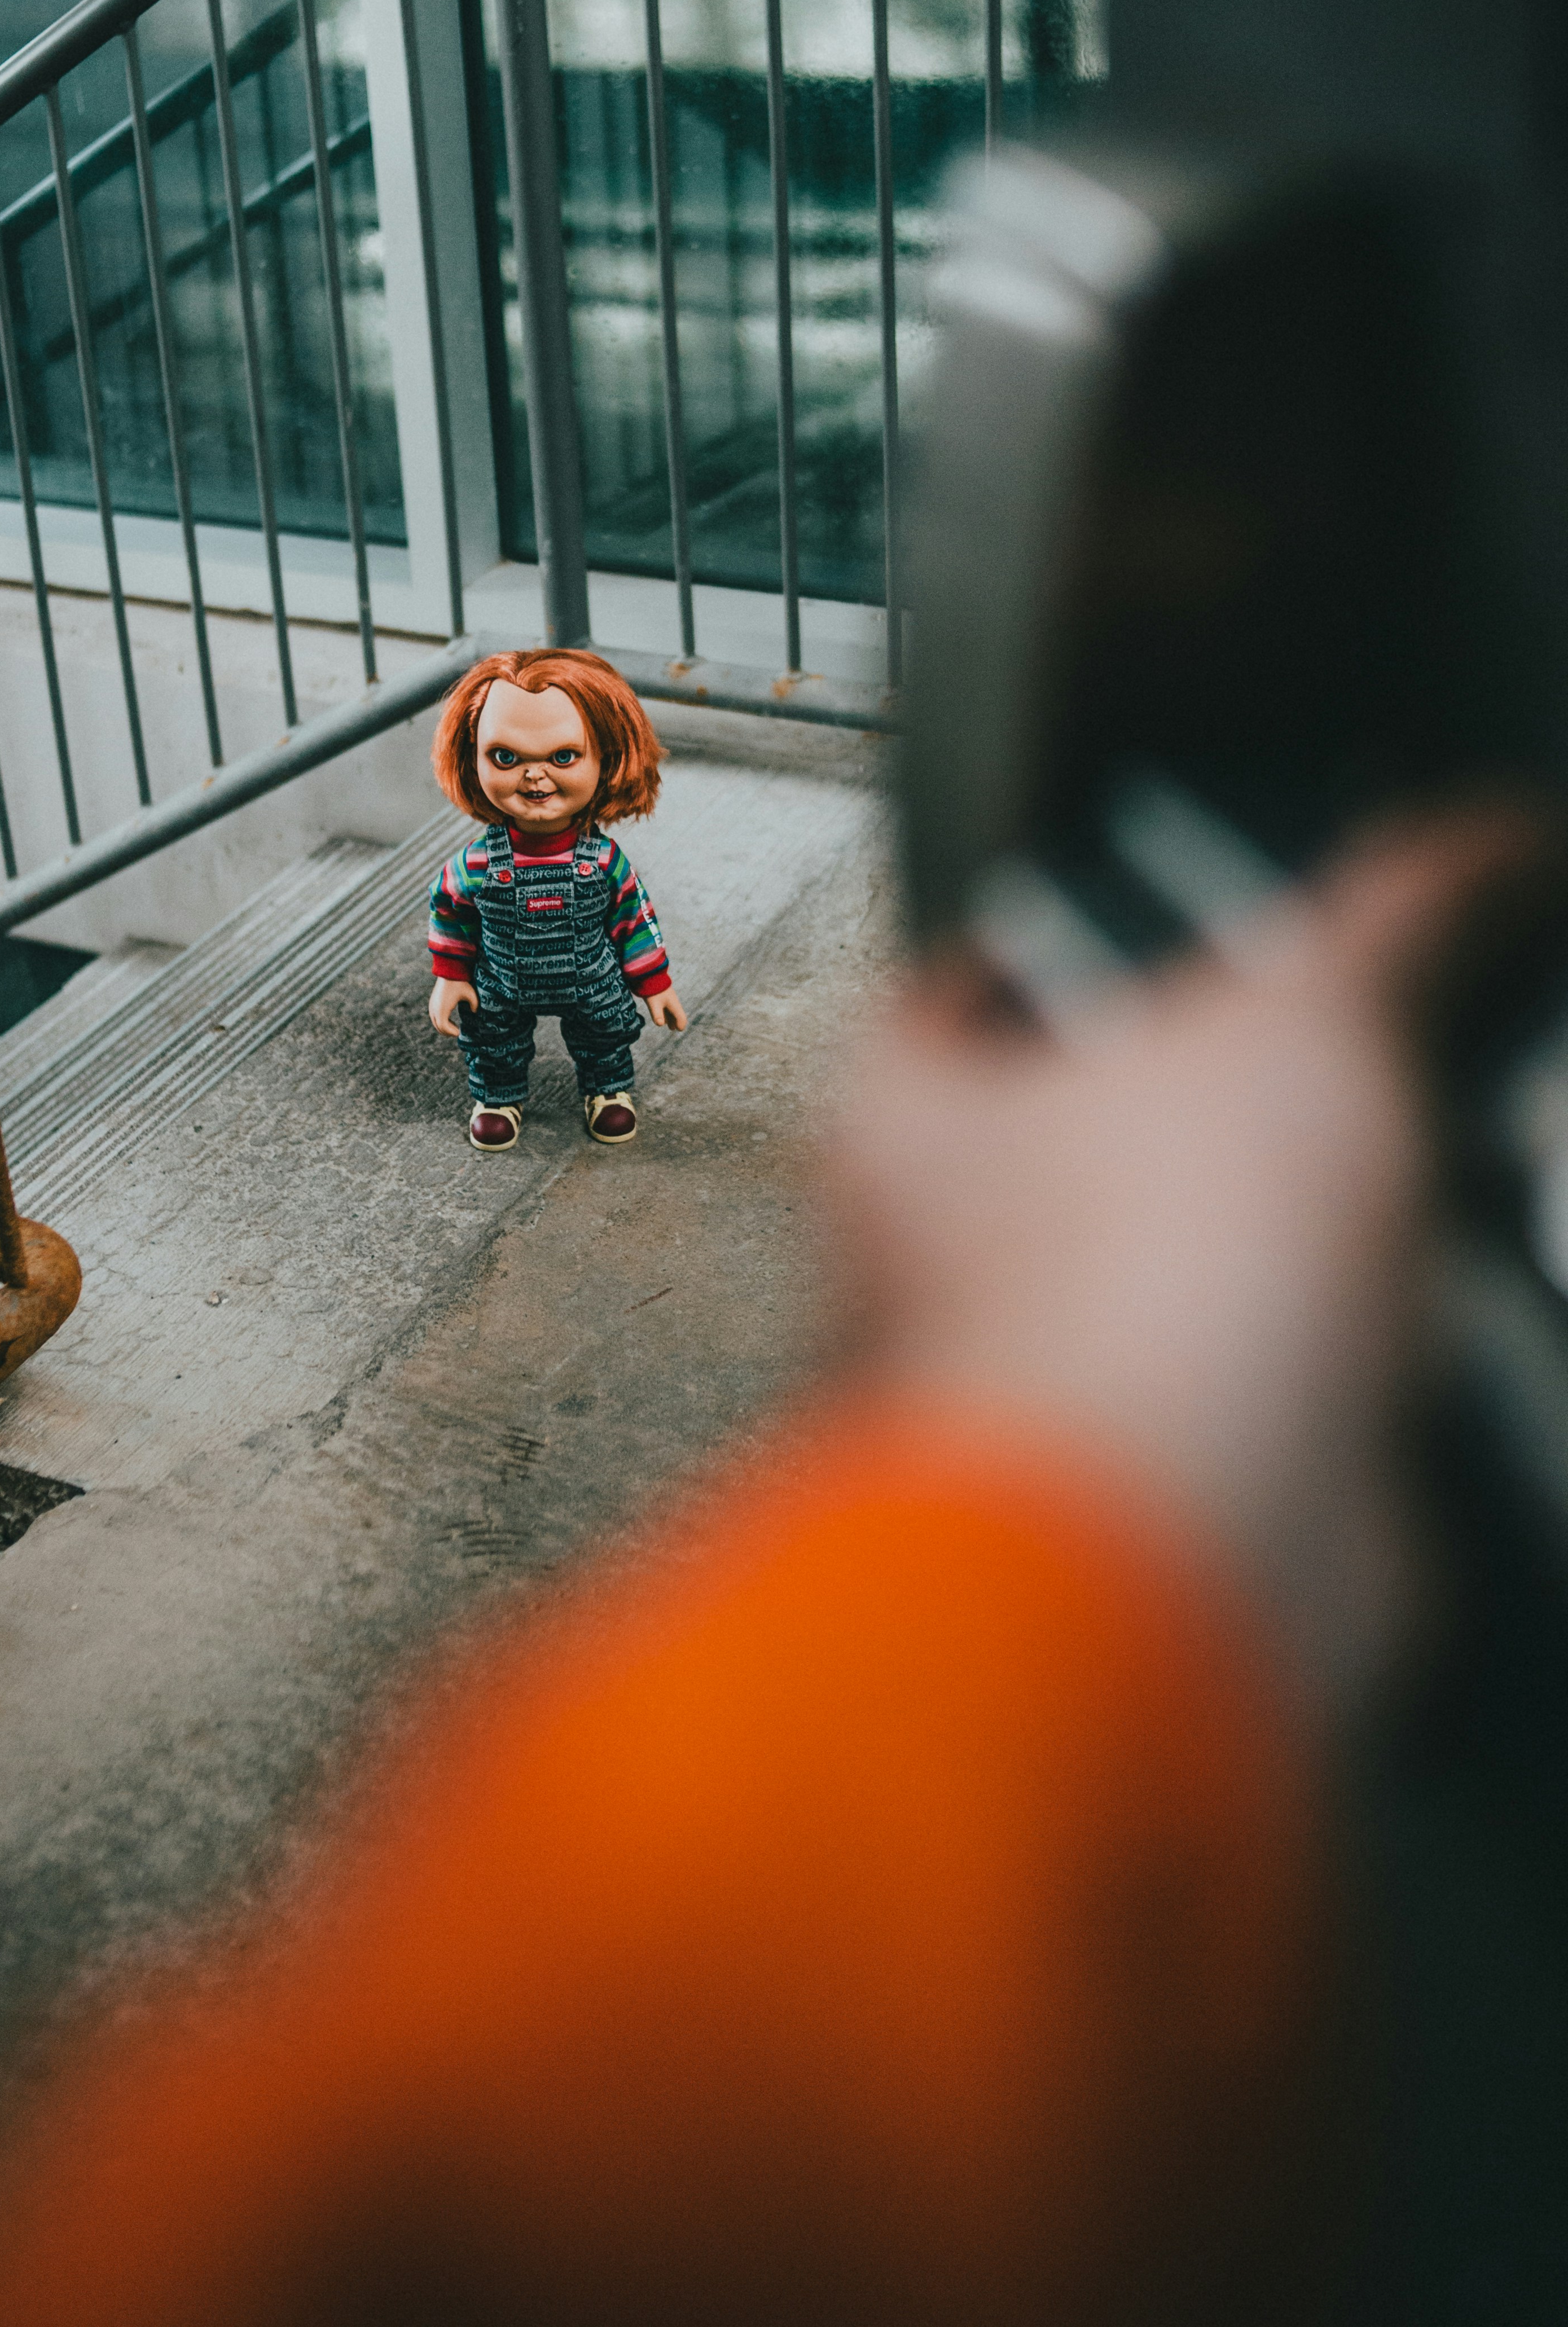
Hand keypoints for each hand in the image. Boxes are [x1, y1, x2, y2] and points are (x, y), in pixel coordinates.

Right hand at [429, 976, 476, 1038]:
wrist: (448, 971)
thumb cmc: (460, 983)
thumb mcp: (470, 994)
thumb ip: (474, 1005)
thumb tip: (475, 1012)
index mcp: (442, 1008)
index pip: (443, 1027)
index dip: (451, 1032)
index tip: (459, 1032)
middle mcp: (434, 1008)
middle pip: (438, 1027)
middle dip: (448, 1032)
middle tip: (457, 1032)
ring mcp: (431, 1005)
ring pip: (435, 1022)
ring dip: (444, 1027)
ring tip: (455, 1027)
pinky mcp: (432, 1003)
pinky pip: (434, 1017)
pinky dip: (441, 1021)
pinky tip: (450, 1021)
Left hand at [645, 989, 687, 1032]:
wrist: (650, 975)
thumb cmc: (653, 990)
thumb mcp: (654, 1003)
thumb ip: (657, 1014)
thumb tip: (660, 1024)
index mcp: (674, 1004)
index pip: (681, 1017)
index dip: (681, 1024)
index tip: (677, 1029)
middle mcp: (673, 1002)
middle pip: (678, 1014)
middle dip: (676, 1022)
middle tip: (673, 1029)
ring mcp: (668, 998)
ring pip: (672, 1011)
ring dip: (671, 1019)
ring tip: (670, 1026)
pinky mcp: (663, 996)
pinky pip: (667, 1007)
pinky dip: (667, 1014)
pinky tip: (664, 1017)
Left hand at [819, 805, 1550, 1703]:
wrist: (1206, 1541)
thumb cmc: (1161, 1272)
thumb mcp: (1306, 1016)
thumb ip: (1392, 914)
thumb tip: (1482, 835)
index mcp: (894, 1126)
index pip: (947, 995)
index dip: (1052, 941)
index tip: (1145, 918)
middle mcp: (928, 1271)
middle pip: (1079, 1136)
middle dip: (1214, 1100)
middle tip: (1328, 1047)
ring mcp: (1031, 1403)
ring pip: (1176, 1280)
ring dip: (1292, 1246)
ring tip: (1407, 1178)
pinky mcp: (1140, 1509)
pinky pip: (1249, 1405)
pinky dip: (1332, 1370)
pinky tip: (1412, 1327)